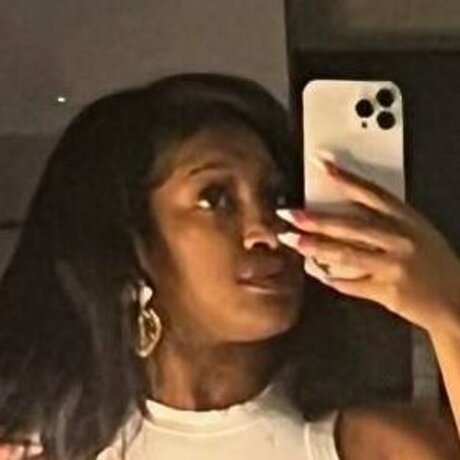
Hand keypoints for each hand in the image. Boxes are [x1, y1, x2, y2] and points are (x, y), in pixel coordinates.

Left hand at [276, 159, 459, 333]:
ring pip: (347, 254)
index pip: (371, 193)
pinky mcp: (388, 291)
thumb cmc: (433, 263)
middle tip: (290, 214)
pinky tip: (317, 273)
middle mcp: (400, 239)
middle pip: (351, 224)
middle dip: (316, 219)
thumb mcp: (417, 232)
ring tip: (293, 242)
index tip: (321, 166)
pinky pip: (352, 284)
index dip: (344, 178)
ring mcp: (394, 266)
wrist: (457, 299)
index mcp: (407, 219)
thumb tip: (343, 214)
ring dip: (316, 248)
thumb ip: (385, 221)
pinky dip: (333, 279)